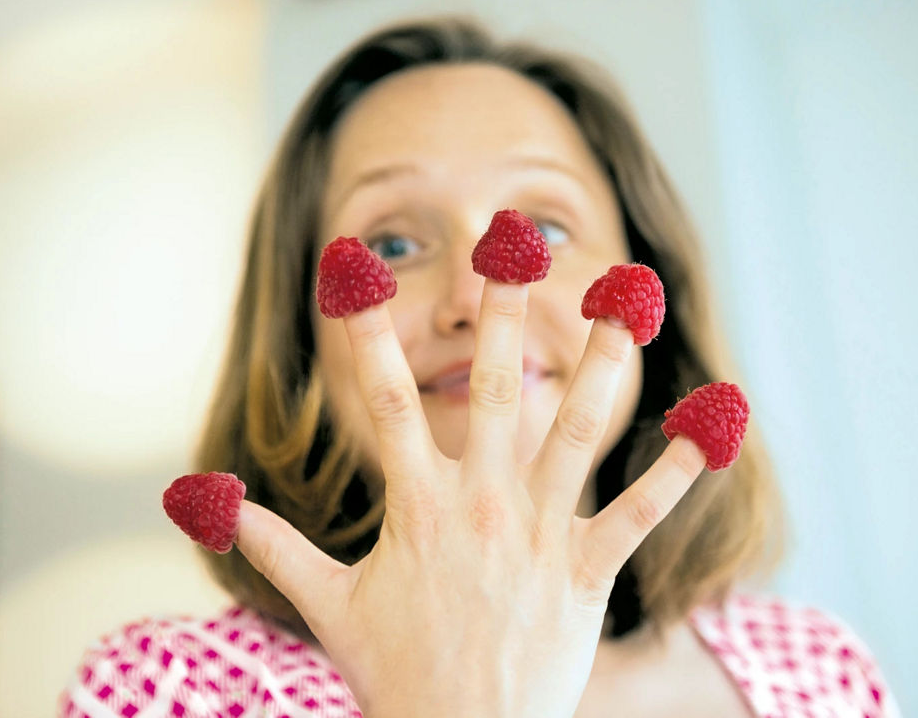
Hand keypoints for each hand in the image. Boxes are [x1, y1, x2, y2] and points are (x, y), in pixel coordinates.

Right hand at [234, 276, 707, 717]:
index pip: (383, 401)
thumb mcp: (326, 604)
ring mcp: (537, 536)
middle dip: (501, 313)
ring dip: (606, 361)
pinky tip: (713, 420)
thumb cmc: (394, 675)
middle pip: (492, 390)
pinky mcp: (585, 574)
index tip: (353, 271)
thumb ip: (272, 545)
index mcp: (415, 507)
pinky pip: (638, 513)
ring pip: (579, 431)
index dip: (366, 333)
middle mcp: (480, 506)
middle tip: (513, 242)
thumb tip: (204, 504)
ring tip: (631, 300)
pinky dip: (677, 469)